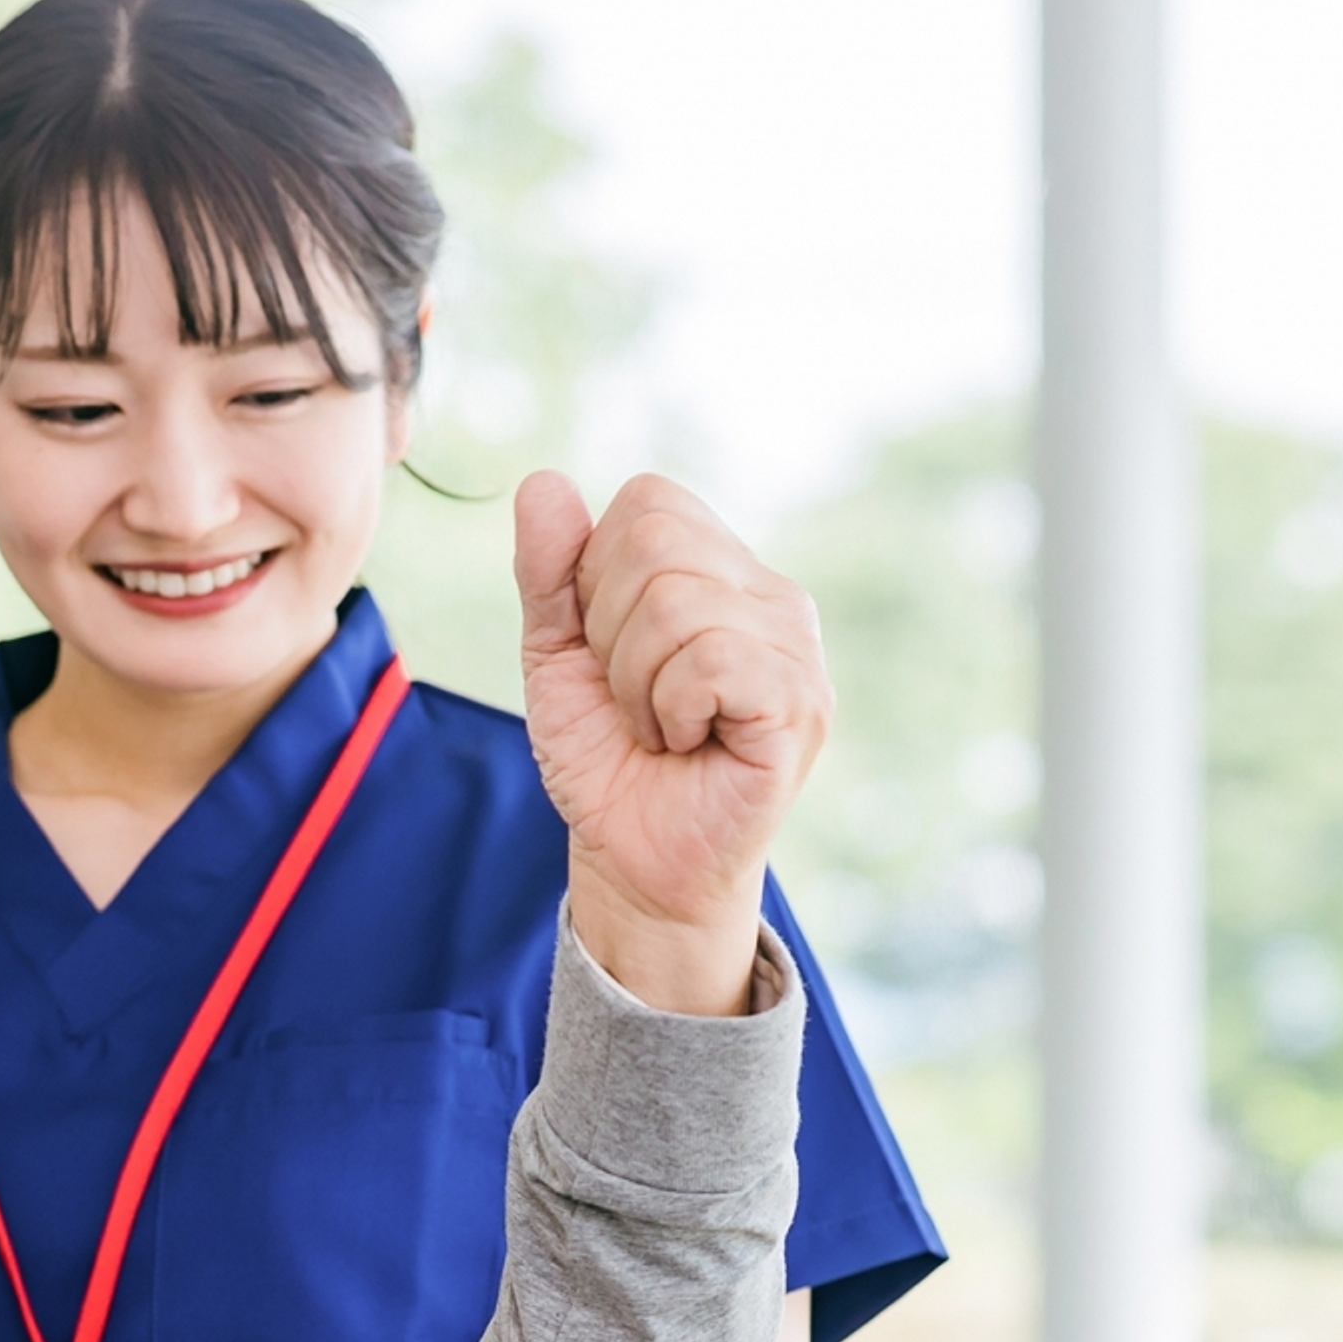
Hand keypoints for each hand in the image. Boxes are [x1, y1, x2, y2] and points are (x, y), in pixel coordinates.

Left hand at [514, 471, 829, 1015]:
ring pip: (678, 604)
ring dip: (636, 683)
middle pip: (656, 543)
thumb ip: (548, 571)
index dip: (595, 576)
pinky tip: (688, 743)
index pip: (648, 502)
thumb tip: (543, 481)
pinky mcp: (799, 706)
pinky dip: (670, 710)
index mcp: (721, 569)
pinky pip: (711, 661)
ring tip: (660, 726)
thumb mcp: (556, 655)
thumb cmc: (607, 758)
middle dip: (610, 632)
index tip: (608, 651)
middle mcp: (772, 596)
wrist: (635, 860)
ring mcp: (796, 650)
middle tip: (633, 698)